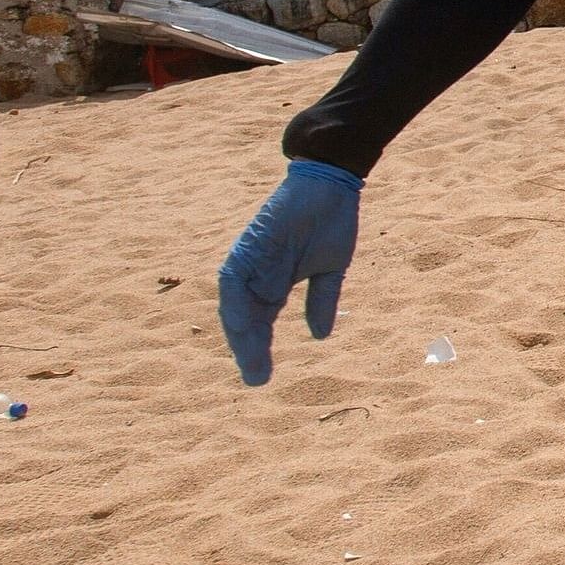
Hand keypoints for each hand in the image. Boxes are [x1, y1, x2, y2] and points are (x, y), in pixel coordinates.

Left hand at [219, 159, 361, 384]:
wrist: (330, 184)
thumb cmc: (330, 221)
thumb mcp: (331, 270)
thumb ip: (321, 300)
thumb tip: (318, 336)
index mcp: (273, 281)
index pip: (260, 321)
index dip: (259, 348)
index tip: (262, 377)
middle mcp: (256, 273)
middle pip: (245, 319)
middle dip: (249, 350)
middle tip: (256, 380)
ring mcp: (251, 260)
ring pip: (236, 304)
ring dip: (241, 334)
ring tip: (250, 362)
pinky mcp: (249, 245)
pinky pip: (234, 279)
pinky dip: (235, 303)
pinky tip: (241, 326)